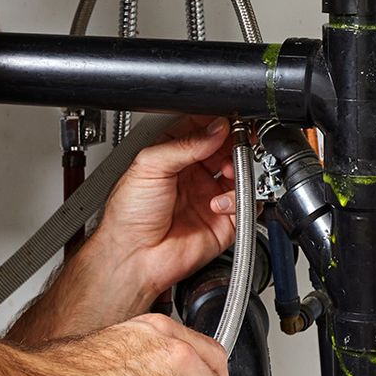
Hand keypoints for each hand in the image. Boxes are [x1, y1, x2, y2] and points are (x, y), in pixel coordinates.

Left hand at [91, 117, 240, 301]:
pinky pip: (246, 204)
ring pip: (241, 173)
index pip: (202, 129)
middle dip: (236, 143)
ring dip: (239, 169)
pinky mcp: (224, 221)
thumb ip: (185, 144)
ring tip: (228, 171)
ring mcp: (209, 196)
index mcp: (173, 156)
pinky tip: (218, 203)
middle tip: (239, 141)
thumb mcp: (149, 166)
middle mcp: (194, 174)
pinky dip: (238, 199)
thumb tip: (216, 128)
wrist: (133, 257)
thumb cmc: (129, 216)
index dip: (217, 121)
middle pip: (227, 148)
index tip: (229, 118)